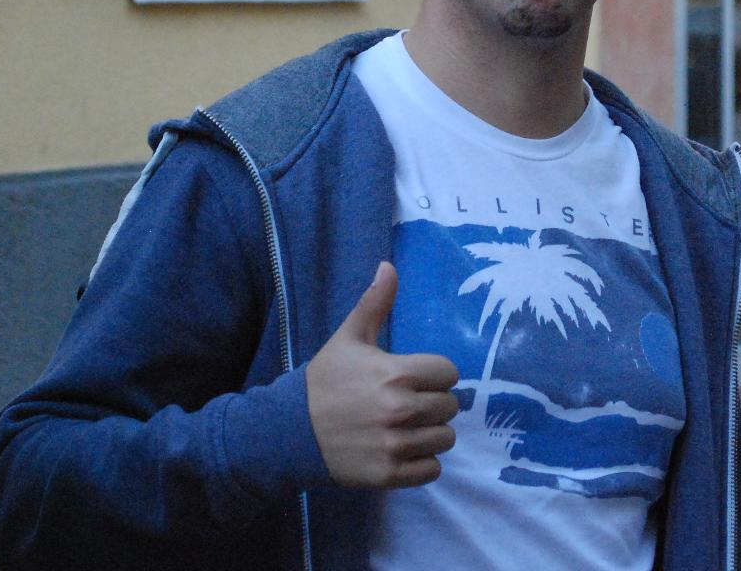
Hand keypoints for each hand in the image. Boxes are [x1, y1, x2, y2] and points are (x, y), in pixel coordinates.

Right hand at [305, 262, 458, 487]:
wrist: (290, 430)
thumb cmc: (324, 381)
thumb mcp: (348, 338)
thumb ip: (374, 303)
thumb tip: (388, 266)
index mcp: (396, 373)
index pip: (449, 373)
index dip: (434, 374)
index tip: (414, 378)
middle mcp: (401, 410)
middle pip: (450, 406)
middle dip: (433, 402)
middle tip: (408, 402)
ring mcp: (396, 445)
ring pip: (444, 439)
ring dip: (430, 433)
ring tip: (406, 427)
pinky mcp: (389, 474)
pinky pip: (432, 470)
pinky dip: (421, 462)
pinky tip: (401, 449)